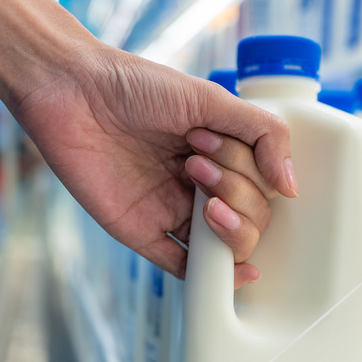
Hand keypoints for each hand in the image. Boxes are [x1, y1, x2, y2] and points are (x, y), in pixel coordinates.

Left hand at [15, 47, 296, 287]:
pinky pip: (181, 265)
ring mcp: (172, 209)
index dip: (249, 170)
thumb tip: (292, 186)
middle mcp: (202, 184)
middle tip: (195, 159)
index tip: (209, 137)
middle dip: (236, 191)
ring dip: (229, 229)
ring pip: (225, 246)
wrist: (69, 90)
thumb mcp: (210, 98)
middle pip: (253, 218)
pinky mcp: (141, 231)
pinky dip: (208, 276)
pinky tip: (230, 272)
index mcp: (223, 154)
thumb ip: (263, 134)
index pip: (265, 186)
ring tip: (198, 190)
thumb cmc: (135, 85)